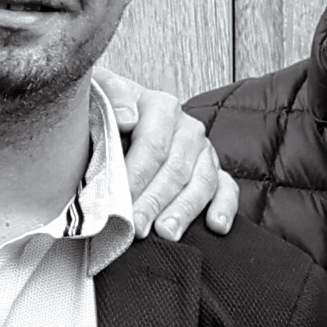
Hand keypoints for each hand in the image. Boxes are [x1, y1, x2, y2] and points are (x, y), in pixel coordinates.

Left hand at [108, 68, 245, 232]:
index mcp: (161, 107)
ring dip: (183, 211)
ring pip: (201, 183)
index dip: (135, 177)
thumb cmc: (105, 113)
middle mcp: (187, 128)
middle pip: (175, 169)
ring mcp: (203, 151)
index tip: (119, 202)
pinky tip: (215, 226)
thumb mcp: (100, 92)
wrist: (115, 118)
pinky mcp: (213, 171)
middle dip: (154, 202)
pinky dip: (224, 208)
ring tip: (166, 233)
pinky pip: (226, 189)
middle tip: (136, 227)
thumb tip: (127, 119)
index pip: (152, 146)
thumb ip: (113, 96)